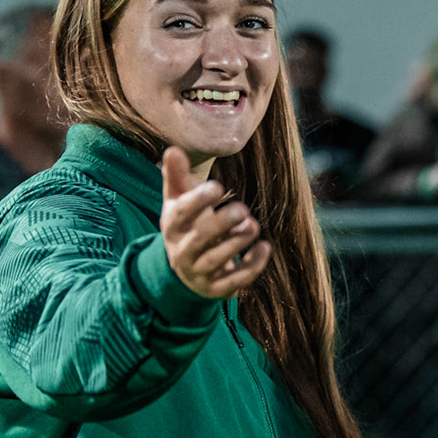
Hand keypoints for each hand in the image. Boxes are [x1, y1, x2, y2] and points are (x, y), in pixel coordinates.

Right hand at [160, 147, 271, 298]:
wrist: (186, 272)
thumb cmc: (186, 227)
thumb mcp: (178, 202)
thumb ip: (177, 177)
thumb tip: (174, 149)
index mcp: (172, 227)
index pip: (180, 214)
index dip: (198, 200)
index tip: (218, 187)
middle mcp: (182, 252)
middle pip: (200, 238)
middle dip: (223, 223)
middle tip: (243, 209)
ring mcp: (199, 272)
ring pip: (218, 260)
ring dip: (238, 242)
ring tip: (253, 225)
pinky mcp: (216, 288)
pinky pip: (235, 280)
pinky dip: (252, 265)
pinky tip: (265, 247)